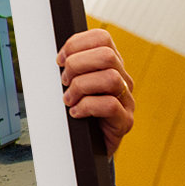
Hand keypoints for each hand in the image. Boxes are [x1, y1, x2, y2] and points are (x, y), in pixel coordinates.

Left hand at [57, 28, 134, 156]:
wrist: (87, 147)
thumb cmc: (78, 113)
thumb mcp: (71, 85)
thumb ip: (70, 68)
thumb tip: (57, 58)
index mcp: (110, 65)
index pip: (102, 38)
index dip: (76, 44)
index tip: (60, 60)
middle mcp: (122, 79)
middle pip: (107, 55)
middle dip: (77, 65)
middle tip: (64, 81)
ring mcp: (127, 100)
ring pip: (110, 78)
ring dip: (81, 87)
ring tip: (69, 99)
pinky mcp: (125, 121)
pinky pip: (109, 105)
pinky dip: (86, 107)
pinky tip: (76, 113)